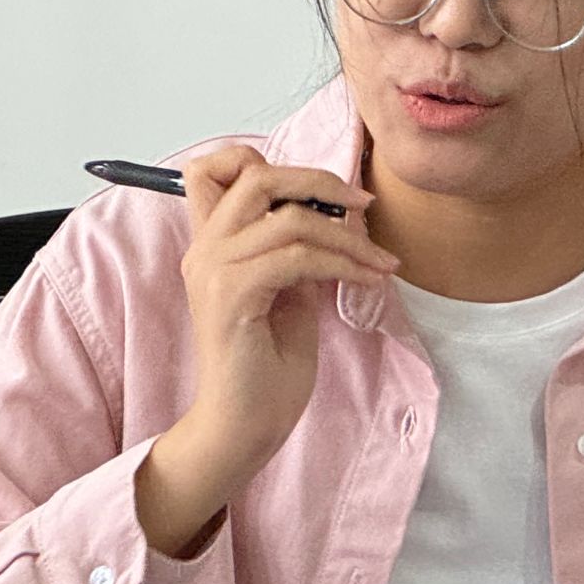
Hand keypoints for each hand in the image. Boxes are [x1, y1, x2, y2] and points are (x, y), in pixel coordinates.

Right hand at [135, 146, 396, 556]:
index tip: (321, 188)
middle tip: (363, 206)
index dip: (263, 158)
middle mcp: (204, 249)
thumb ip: (296, 249)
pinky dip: (342, 265)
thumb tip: (337, 216)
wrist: (245, 425)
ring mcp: (214, 270)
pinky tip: (366, 282)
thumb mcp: (289, 292)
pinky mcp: (232, 295)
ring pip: (290, 219)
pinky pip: (298, 257)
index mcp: (211, 244)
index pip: (213, 169)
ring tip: (379, 264)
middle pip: (257, 176)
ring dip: (348, 238)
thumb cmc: (267, 367)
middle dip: (320, 182)